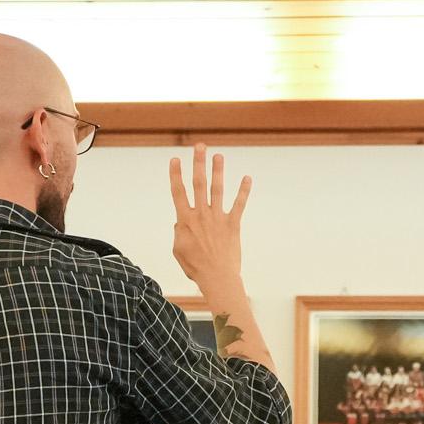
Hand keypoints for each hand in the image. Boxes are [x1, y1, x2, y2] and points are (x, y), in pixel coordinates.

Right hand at [168, 147, 252, 294]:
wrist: (217, 278)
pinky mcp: (233, 224)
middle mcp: (201, 215)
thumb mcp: (178, 250)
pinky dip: (243, 191)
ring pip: (218, 189)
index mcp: (185, 220)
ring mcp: (217, 218)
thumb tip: (180, 222)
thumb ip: (178, 232)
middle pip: (199, 183)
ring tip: (219, 155)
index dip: (176, 175)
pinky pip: (239, 204)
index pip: (178, 192)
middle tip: (200, 146)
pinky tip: (247, 178)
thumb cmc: (195, 267)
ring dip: (218, 170)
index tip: (175, 159)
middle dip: (198, 163)